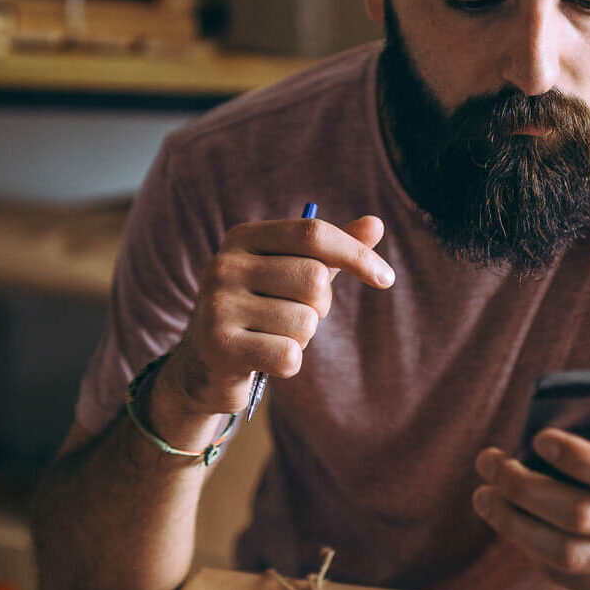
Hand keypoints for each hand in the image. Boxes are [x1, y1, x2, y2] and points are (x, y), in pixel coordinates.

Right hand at [155, 213, 393, 429]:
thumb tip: (376, 224)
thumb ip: (330, 251)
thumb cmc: (258, 311)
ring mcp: (218, 306)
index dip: (357, 254)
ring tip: (273, 337)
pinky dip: (290, 363)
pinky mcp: (220, 347)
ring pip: (306, 321)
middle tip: (295, 317)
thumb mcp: (289, 274)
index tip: (386, 279)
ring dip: (302, 338)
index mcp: (242, 238)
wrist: (202, 365)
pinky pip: (290, 355)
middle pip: (314, 279)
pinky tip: (265, 360)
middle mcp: (224, 265)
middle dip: (320, 306)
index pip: (312, 233)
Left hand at [471, 319, 589, 589]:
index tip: (536, 438)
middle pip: (586, 518)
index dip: (579, 460)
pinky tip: (511, 523)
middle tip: (490, 465)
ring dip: (516, 525)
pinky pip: (568, 579)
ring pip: (569, 556)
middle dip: (526, 491)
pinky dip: (531, 550)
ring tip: (486, 496)